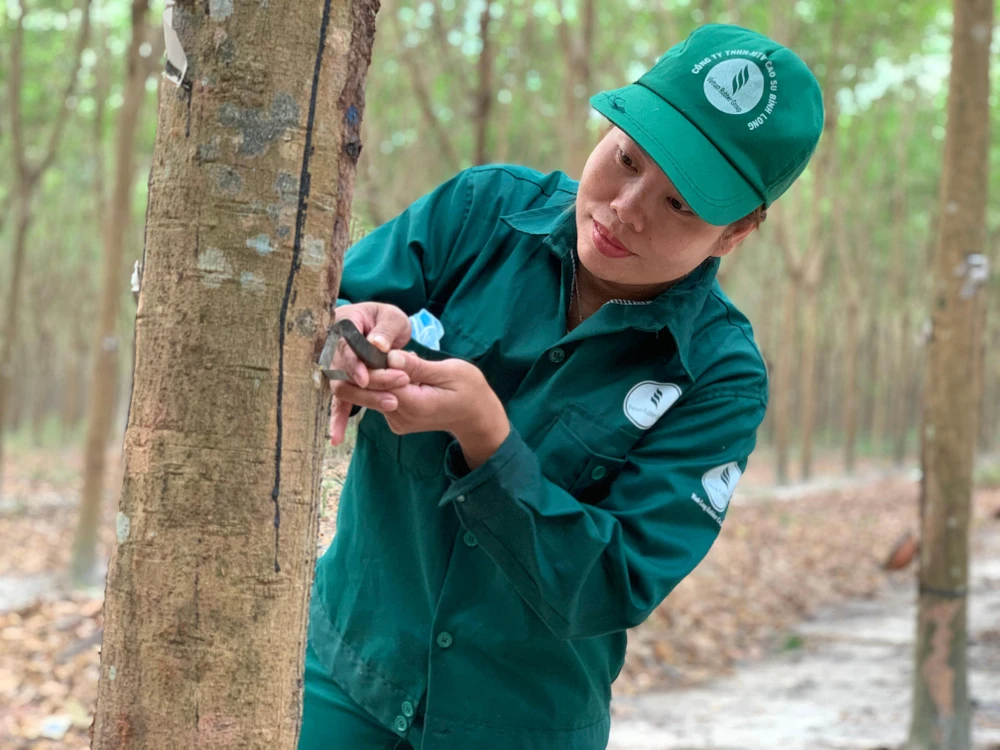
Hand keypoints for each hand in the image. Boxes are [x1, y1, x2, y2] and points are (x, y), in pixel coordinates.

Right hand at [327, 302, 410, 445]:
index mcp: (343, 324)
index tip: (366, 379)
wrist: (380, 325)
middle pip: (342, 371)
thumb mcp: (392, 318)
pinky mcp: (342, 381)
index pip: (344, 346)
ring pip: (343, 387)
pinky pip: (338, 401)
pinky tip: (336, 438)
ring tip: (391, 405)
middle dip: (368, 385)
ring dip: (365, 399)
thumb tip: (377, 345)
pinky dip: (337, 419)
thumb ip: (385, 330)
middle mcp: (332, 346)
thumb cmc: (386, 319)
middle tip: (395, 394)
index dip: (353, 364)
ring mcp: (334, 365)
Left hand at [332, 350, 509, 468]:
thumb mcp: (450, 372)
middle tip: (384, 347)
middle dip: (372, 367)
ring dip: (381, 373)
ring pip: (374, 392)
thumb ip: (418, 367)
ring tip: (401, 359)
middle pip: (371, 390)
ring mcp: (397, 421)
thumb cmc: (470, 390)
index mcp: (414, 406)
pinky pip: (382, 396)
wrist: (476, 416)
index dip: (375, 362)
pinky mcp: (396, 420)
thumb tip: (390, 356)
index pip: (380, 383)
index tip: (379, 343)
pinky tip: (404, 372)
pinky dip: (388, 381)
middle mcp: (401, 418)